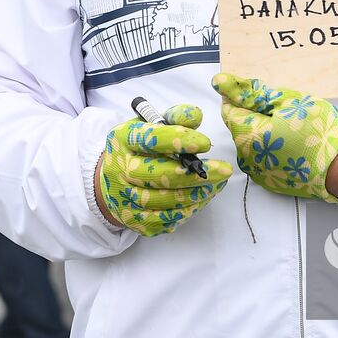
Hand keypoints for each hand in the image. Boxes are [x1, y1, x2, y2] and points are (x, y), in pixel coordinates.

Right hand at [96, 105, 231, 236]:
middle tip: (224, 170)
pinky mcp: (135, 221)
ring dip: (196, 193)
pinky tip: (203, 198)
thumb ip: (174, 117)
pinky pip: (165, 219)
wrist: (113, 180)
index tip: (206, 143)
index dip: (179, 141)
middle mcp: (119, 169)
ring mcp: (125, 199)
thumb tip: (195, 115)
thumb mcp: (152, 125)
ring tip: (218, 184)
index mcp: (123, 140)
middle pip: (157, 175)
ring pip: (164, 200)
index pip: (150, 139)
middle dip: (194, 174)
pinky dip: (188, 210)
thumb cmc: (140, 148)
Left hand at [213, 73, 337, 202]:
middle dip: (256, 115)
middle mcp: (247, 159)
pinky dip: (271, 148)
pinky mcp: (269, 182)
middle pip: (240, 127)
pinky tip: (292, 144)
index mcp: (248, 136)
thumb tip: (220, 83)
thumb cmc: (321, 131)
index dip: (243, 98)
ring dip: (263, 131)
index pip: (229, 110)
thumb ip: (251, 93)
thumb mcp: (288, 101)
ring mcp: (258, 173)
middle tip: (285, 110)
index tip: (263, 94)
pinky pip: (262, 158)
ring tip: (291, 128)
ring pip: (251, 143)